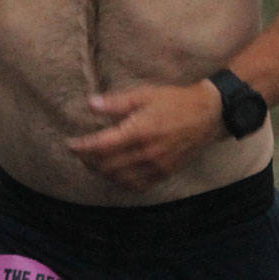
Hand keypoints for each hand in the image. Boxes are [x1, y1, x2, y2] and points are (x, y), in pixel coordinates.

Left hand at [67, 81, 222, 190]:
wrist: (208, 115)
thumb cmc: (175, 101)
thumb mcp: (145, 94)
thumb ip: (116, 102)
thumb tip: (90, 104)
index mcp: (140, 130)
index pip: (102, 145)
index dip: (82, 147)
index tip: (70, 144)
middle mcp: (147, 152)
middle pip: (107, 165)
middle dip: (89, 160)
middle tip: (81, 152)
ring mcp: (156, 166)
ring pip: (119, 178)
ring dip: (103, 172)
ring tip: (95, 162)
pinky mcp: (164, 173)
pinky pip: (137, 185)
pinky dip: (121, 181)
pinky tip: (116, 173)